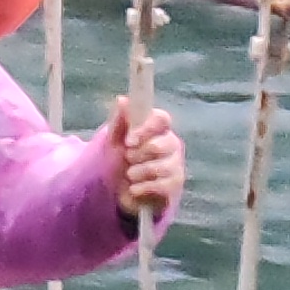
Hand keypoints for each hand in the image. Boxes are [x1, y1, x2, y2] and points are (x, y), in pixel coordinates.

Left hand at [100, 99, 182, 224]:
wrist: (121, 191)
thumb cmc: (121, 160)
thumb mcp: (114, 141)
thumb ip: (119, 121)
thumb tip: (122, 99)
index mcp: (157, 128)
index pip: (162, 118)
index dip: (146, 129)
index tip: (129, 141)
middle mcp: (171, 143)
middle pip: (163, 143)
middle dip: (139, 154)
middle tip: (128, 158)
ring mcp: (176, 164)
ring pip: (162, 166)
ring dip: (138, 172)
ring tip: (130, 174)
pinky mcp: (175, 185)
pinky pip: (162, 185)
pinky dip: (142, 187)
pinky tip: (134, 188)